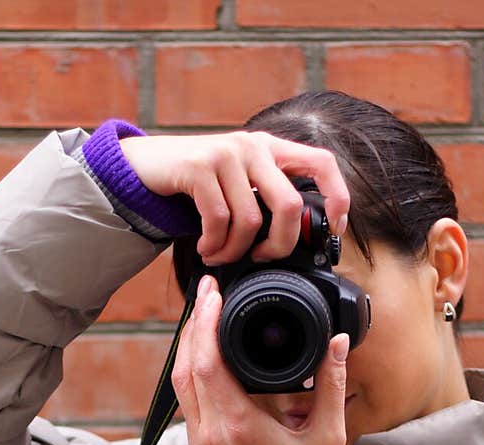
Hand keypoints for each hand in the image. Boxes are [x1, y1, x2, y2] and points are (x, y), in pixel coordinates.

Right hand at [119, 129, 349, 264]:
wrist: (146, 167)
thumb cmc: (198, 185)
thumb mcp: (239, 184)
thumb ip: (265, 200)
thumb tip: (296, 242)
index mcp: (271, 149)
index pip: (322, 163)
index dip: (337, 197)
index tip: (333, 229)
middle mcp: (253, 146)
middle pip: (289, 206)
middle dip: (280, 246)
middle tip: (262, 259)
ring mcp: (226, 153)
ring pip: (250, 221)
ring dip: (235, 252)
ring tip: (221, 256)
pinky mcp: (198, 166)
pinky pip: (218, 221)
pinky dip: (214, 246)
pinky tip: (206, 249)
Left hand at [173, 275, 349, 444]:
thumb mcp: (328, 435)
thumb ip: (332, 385)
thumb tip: (337, 343)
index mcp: (238, 427)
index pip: (208, 363)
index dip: (205, 322)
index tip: (213, 292)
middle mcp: (210, 435)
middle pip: (185, 366)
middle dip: (193, 324)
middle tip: (208, 293)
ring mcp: (200, 444)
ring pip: (179, 384)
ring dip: (188, 346)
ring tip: (205, 316)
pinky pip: (187, 401)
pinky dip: (192, 371)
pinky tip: (206, 354)